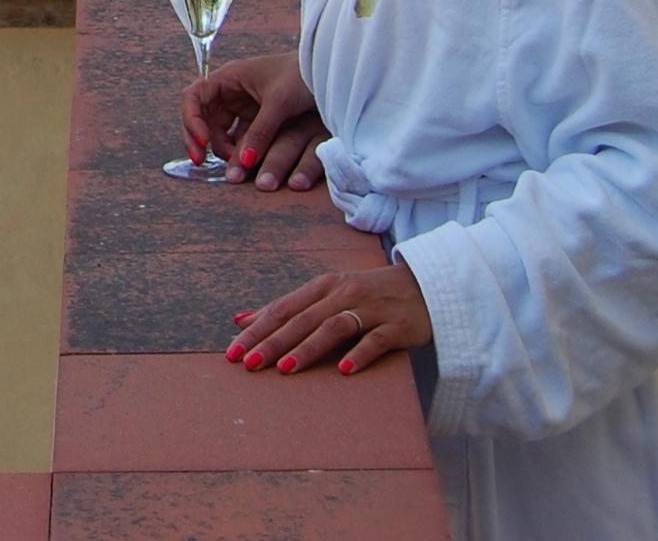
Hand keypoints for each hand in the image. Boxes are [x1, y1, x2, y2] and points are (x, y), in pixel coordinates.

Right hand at [182, 49, 326, 190]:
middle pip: (203, 118)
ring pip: (221, 132)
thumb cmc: (303, 75)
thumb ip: (259, 133)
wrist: (332, 75)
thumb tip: (243, 163)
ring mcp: (245, 108)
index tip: (202, 142)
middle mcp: (232, 92)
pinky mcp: (259, 121)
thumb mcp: (279, 103)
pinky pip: (241, 139)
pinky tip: (245, 164)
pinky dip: (240, 152)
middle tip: (203, 162)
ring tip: (235, 165)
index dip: (192, 120)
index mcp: (229, 78)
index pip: (194, 97)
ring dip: (222, 149)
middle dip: (202, 140)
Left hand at [227, 261, 432, 375]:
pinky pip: (375, 341)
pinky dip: (358, 354)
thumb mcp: (326, 294)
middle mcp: (343, 294)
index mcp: (323, 286)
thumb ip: (287, 308)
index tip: (234, 350)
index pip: (283, 308)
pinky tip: (343, 371)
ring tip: (285, 369)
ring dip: (307, 348)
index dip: (257, 329)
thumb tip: (241, 320)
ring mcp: (370, 309)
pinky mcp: (397, 326)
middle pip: (302, 319)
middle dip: (273, 342)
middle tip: (249, 363)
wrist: (424, 286)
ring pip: (333, 328)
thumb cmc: (367, 294)